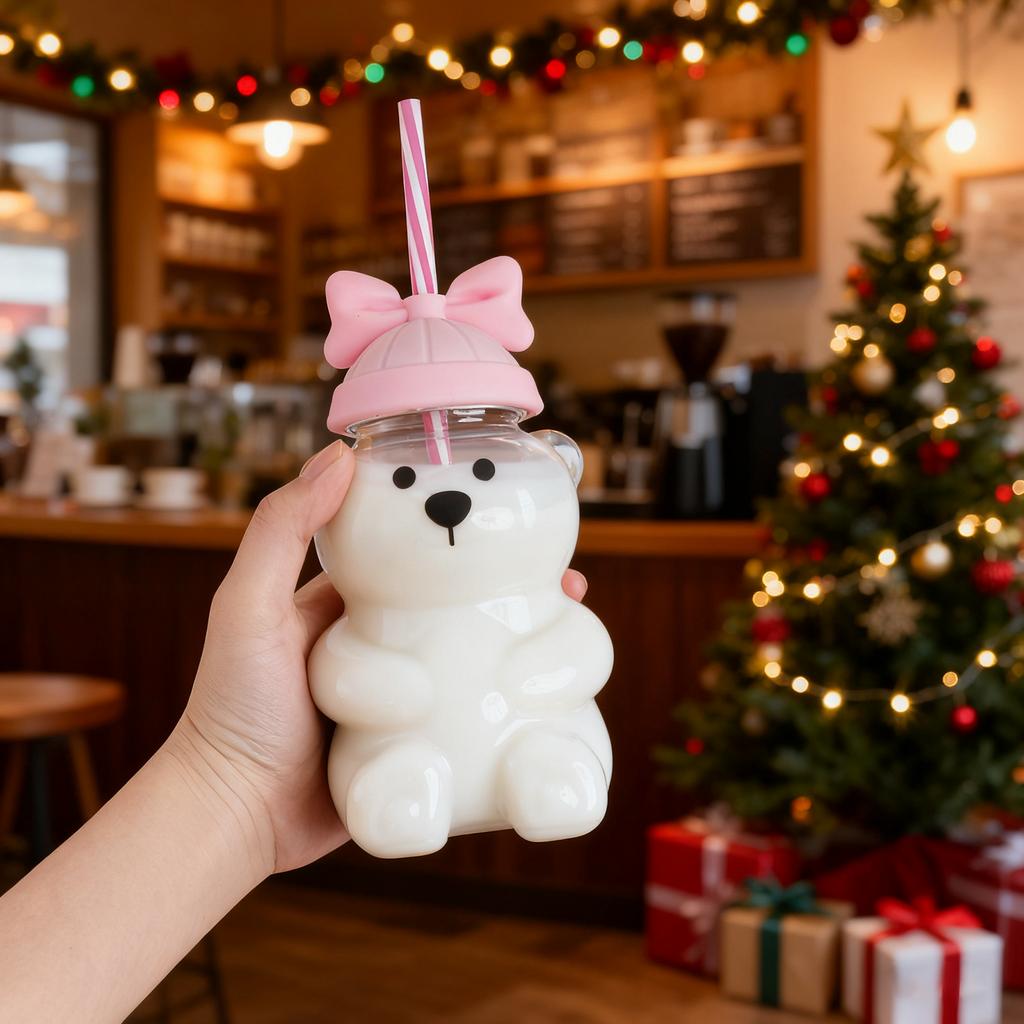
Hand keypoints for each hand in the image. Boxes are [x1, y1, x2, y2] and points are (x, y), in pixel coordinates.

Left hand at [166, 442, 589, 876]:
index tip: (513, 518)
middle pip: (467, 607)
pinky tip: (552, 702)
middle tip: (569, 585)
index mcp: (352, 604)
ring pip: (485, 662)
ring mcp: (411, 699)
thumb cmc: (232, 706)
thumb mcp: (247, 606)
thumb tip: (340, 455)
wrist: (235, 814)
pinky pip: (478, 721)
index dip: (469, 538)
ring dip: (531, 645)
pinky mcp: (423, 747)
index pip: (421, 558)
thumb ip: (281, 530)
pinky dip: (516, 709)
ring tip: (573, 634)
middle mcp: (389, 646)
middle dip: (519, 592)